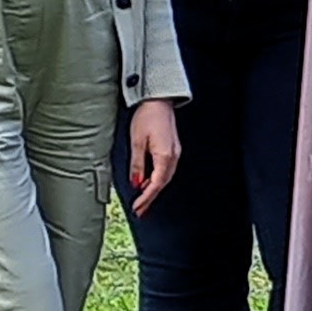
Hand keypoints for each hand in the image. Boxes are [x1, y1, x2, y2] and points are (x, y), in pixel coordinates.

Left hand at [124, 99, 182, 214]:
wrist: (159, 100)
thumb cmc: (148, 117)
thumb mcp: (137, 142)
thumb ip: (137, 165)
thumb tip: (136, 182)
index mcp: (165, 157)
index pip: (156, 184)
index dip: (146, 198)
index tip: (137, 208)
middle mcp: (173, 157)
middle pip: (162, 183)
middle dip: (150, 197)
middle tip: (140, 209)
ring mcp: (175, 152)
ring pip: (165, 177)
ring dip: (154, 188)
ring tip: (142, 198)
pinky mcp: (172, 148)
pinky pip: (166, 169)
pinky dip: (157, 177)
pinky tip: (149, 179)